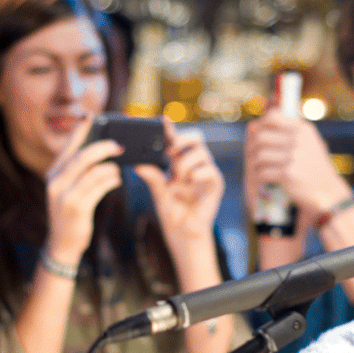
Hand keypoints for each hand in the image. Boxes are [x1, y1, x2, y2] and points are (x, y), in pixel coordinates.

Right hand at [45, 116, 123, 265]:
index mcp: (54, 173)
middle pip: (82, 156)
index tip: (91, 115)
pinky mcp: (77, 208)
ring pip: (93, 172)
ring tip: (119, 170)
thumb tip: (101, 149)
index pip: (68, 146)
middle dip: (103, 147)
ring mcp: (65, 195)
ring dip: (111, 169)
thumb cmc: (71, 213)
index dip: (80, 129)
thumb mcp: (68, 189)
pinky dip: (111, 181)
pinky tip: (117, 180)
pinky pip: (99, 189)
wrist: (63, 244)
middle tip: (120, 145)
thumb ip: (78, 171)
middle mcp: (56, 181)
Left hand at [135, 118, 223, 248]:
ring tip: (178, 178)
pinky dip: (198, 174)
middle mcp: (194, 163)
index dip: (170, 128)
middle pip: (195, 137)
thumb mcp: (158, 193)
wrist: (184, 233)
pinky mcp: (215, 184)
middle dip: (183, 138)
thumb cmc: (172, 211)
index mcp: (179, 161)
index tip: (161, 119)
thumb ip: (152, 177)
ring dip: (185, 162)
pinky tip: (189, 182)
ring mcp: (206, 172)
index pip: (176, 139)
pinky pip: (210, 170)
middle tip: (170, 148)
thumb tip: (138, 163)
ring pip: (201, 152)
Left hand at [243, 108, 351, 215]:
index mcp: (303, 129)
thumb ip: (285, 133)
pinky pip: (263, 172)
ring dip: (254, 164)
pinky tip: (261, 181)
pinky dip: (259, 178)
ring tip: (256, 170)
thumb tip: (252, 125)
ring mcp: (294, 156)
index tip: (258, 136)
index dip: (260, 125)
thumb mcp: (308, 144)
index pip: (272, 116)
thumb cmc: (315, 170)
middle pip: (261, 137)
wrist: (329, 194)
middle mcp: (299, 139)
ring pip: (260, 155)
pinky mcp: (288, 174)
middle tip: (252, 157)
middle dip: (252, 148)